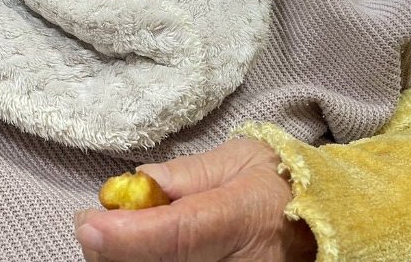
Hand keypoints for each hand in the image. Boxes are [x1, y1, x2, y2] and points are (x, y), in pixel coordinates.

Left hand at [74, 138, 316, 260]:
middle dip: (113, 249)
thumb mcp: (240, 159)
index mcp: (241, 218)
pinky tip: (141, 246)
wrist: (322, 224)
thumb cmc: (279, 184)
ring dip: (124, 257)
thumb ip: (188, 173)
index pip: (177, 235)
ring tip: (120, 232)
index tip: (88, 222)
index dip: (128, 234)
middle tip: (94, 222)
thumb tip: (140, 181)